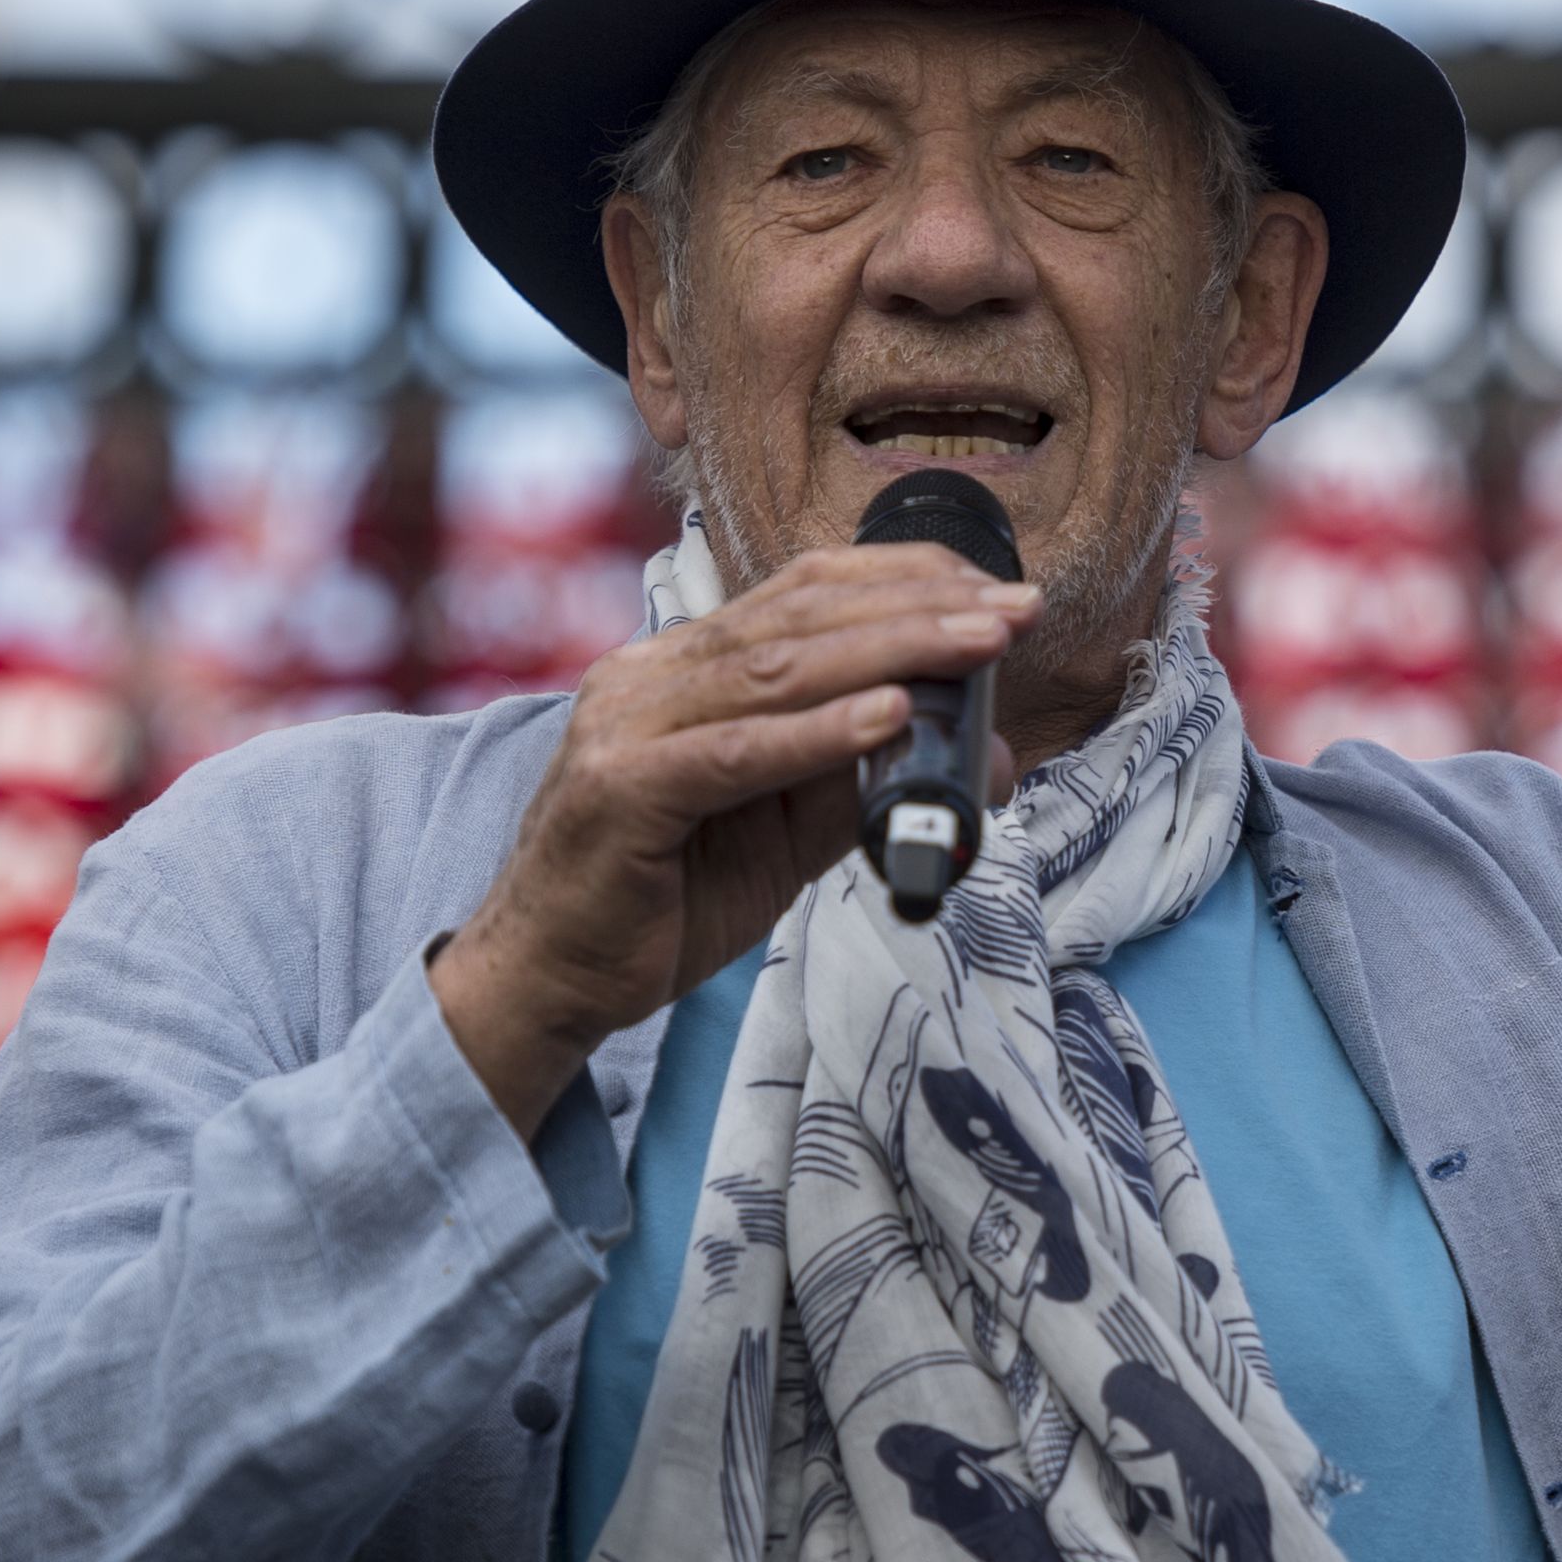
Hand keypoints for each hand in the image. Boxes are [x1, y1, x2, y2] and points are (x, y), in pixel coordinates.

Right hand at [431, 544, 1037, 1129]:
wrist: (546, 980)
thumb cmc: (661, 902)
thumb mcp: (784, 834)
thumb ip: (868, 783)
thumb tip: (983, 755)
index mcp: (685, 668)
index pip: (803, 593)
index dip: (904, 581)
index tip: (997, 591)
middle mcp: (651, 676)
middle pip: (801, 617)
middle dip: (921, 607)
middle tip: (1015, 609)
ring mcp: (628, 725)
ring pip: (776, 670)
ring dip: (892, 650)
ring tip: (978, 644)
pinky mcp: (622, 790)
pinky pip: (736, 753)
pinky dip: (819, 733)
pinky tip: (890, 717)